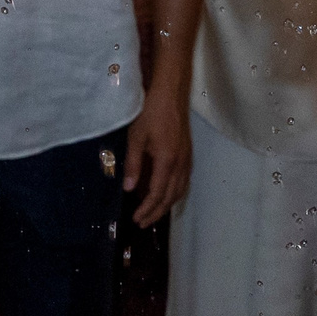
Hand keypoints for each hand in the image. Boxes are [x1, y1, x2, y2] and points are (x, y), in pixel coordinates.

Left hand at [123, 91, 191, 226]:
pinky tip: (166, 193)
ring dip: (167, 204)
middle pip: (171, 196)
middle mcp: (181, 164)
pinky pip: (184, 181)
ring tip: (153, 212)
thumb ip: (133, 165)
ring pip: (180, 190)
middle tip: (142, 222)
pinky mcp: (188, 153)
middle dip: (156, 212)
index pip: (157, 194)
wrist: (170, 93)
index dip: (147, 209)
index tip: (136, 219)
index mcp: (167, 161)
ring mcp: (187, 159)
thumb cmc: (151, 113)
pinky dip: (175, 193)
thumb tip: (128, 189)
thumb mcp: (136, 138)